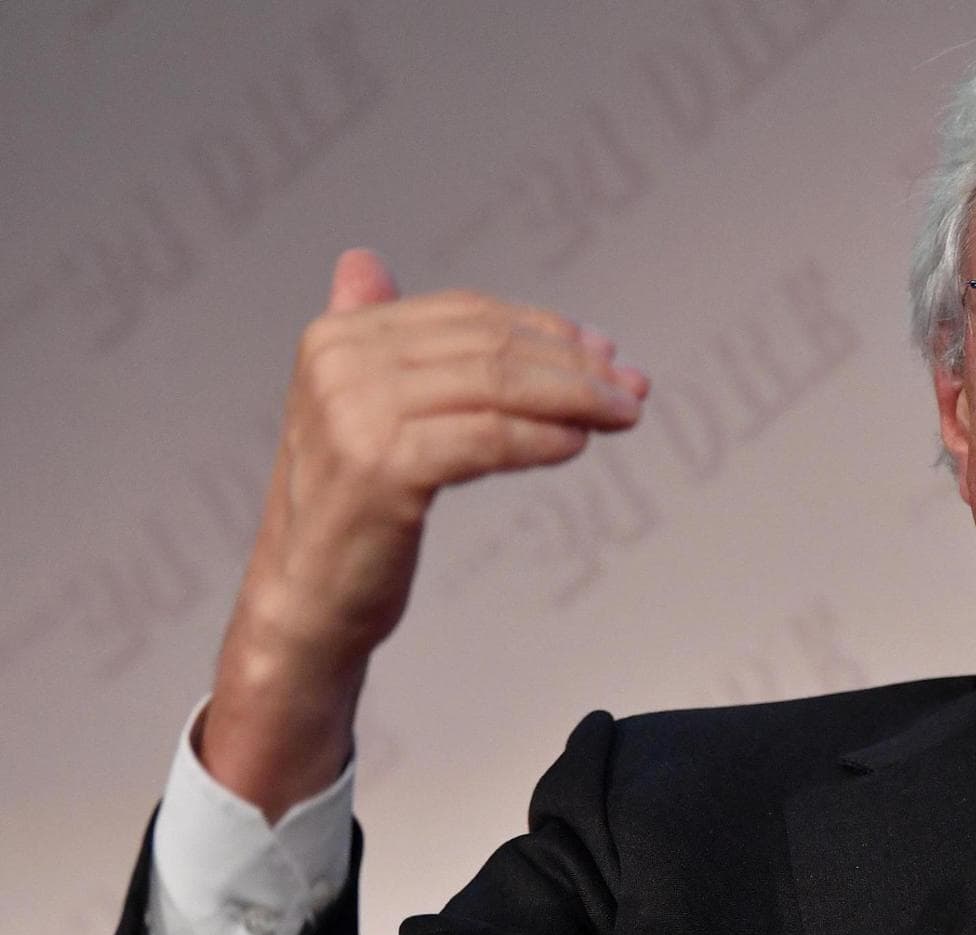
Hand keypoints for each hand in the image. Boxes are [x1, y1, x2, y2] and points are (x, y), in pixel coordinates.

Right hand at [200, 248, 648, 819]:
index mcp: (337, 336)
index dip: (545, 330)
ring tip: (623, 414)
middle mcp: (340, 363)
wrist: (307, 598)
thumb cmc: (349, 508)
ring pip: (498, 386)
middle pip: (490, 346)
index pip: (468, 315)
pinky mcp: (382, 467)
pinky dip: (543, 437)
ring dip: (576, 398)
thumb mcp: (356, 408)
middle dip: (575, 365)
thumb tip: (365, 256)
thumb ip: (366, 338)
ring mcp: (356, 414)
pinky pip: (489, 438)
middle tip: (631, 386)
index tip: (604, 352)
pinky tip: (579, 444)